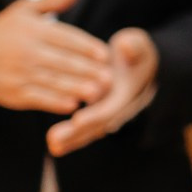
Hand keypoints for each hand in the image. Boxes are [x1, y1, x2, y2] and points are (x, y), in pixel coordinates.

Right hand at [0, 0, 110, 114]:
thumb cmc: (5, 30)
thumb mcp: (26, 10)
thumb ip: (54, 0)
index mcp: (32, 30)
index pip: (65, 38)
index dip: (86, 47)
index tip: (105, 55)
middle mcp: (26, 51)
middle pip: (62, 62)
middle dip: (87, 70)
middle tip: (110, 78)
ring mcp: (18, 73)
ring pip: (52, 81)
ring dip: (76, 88)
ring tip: (97, 93)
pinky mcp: (13, 93)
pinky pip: (38, 98)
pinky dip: (55, 103)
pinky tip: (72, 105)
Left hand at [47, 28, 157, 156]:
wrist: (139, 63)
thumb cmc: (136, 52)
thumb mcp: (138, 45)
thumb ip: (135, 46)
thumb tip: (127, 46)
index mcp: (129, 92)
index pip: (112, 107)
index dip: (95, 114)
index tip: (77, 120)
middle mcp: (120, 108)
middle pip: (98, 124)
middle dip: (77, 133)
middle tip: (54, 140)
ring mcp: (109, 114)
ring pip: (90, 131)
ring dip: (71, 139)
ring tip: (52, 145)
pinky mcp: (99, 116)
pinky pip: (85, 130)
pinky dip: (71, 139)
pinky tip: (53, 146)